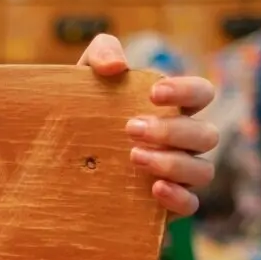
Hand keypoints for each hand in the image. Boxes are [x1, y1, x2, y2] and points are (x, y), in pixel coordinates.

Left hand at [78, 33, 217, 218]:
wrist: (53, 161)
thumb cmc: (80, 113)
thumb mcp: (83, 79)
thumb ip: (101, 54)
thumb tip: (117, 66)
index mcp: (173, 108)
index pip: (202, 94)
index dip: (187, 91)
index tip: (153, 94)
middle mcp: (183, 141)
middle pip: (206, 135)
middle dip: (172, 131)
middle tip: (130, 128)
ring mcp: (178, 174)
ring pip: (203, 170)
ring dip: (174, 163)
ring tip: (134, 157)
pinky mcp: (165, 205)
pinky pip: (191, 204)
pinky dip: (178, 197)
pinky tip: (154, 188)